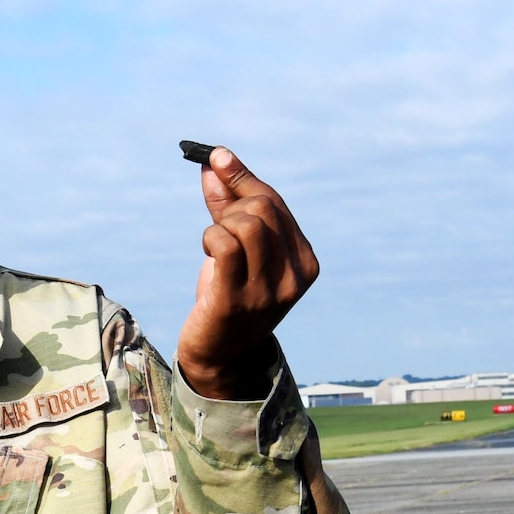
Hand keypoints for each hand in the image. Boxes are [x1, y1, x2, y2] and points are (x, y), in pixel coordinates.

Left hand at [176, 146, 318, 399]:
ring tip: (212, 246)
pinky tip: (208, 253)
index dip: (243, 177)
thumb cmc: (228, 298)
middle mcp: (294, 278)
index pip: (275, 204)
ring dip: (219, 224)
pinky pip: (224, 244)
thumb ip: (229, 207)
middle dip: (230, 204)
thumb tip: (214, 164)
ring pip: (245, 224)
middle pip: (261, 209)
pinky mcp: (236, 300)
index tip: (216, 156)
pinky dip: (210, 237)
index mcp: (305, 263)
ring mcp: (268, 291)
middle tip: (214, 221)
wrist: (219, 357)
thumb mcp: (236, 250)